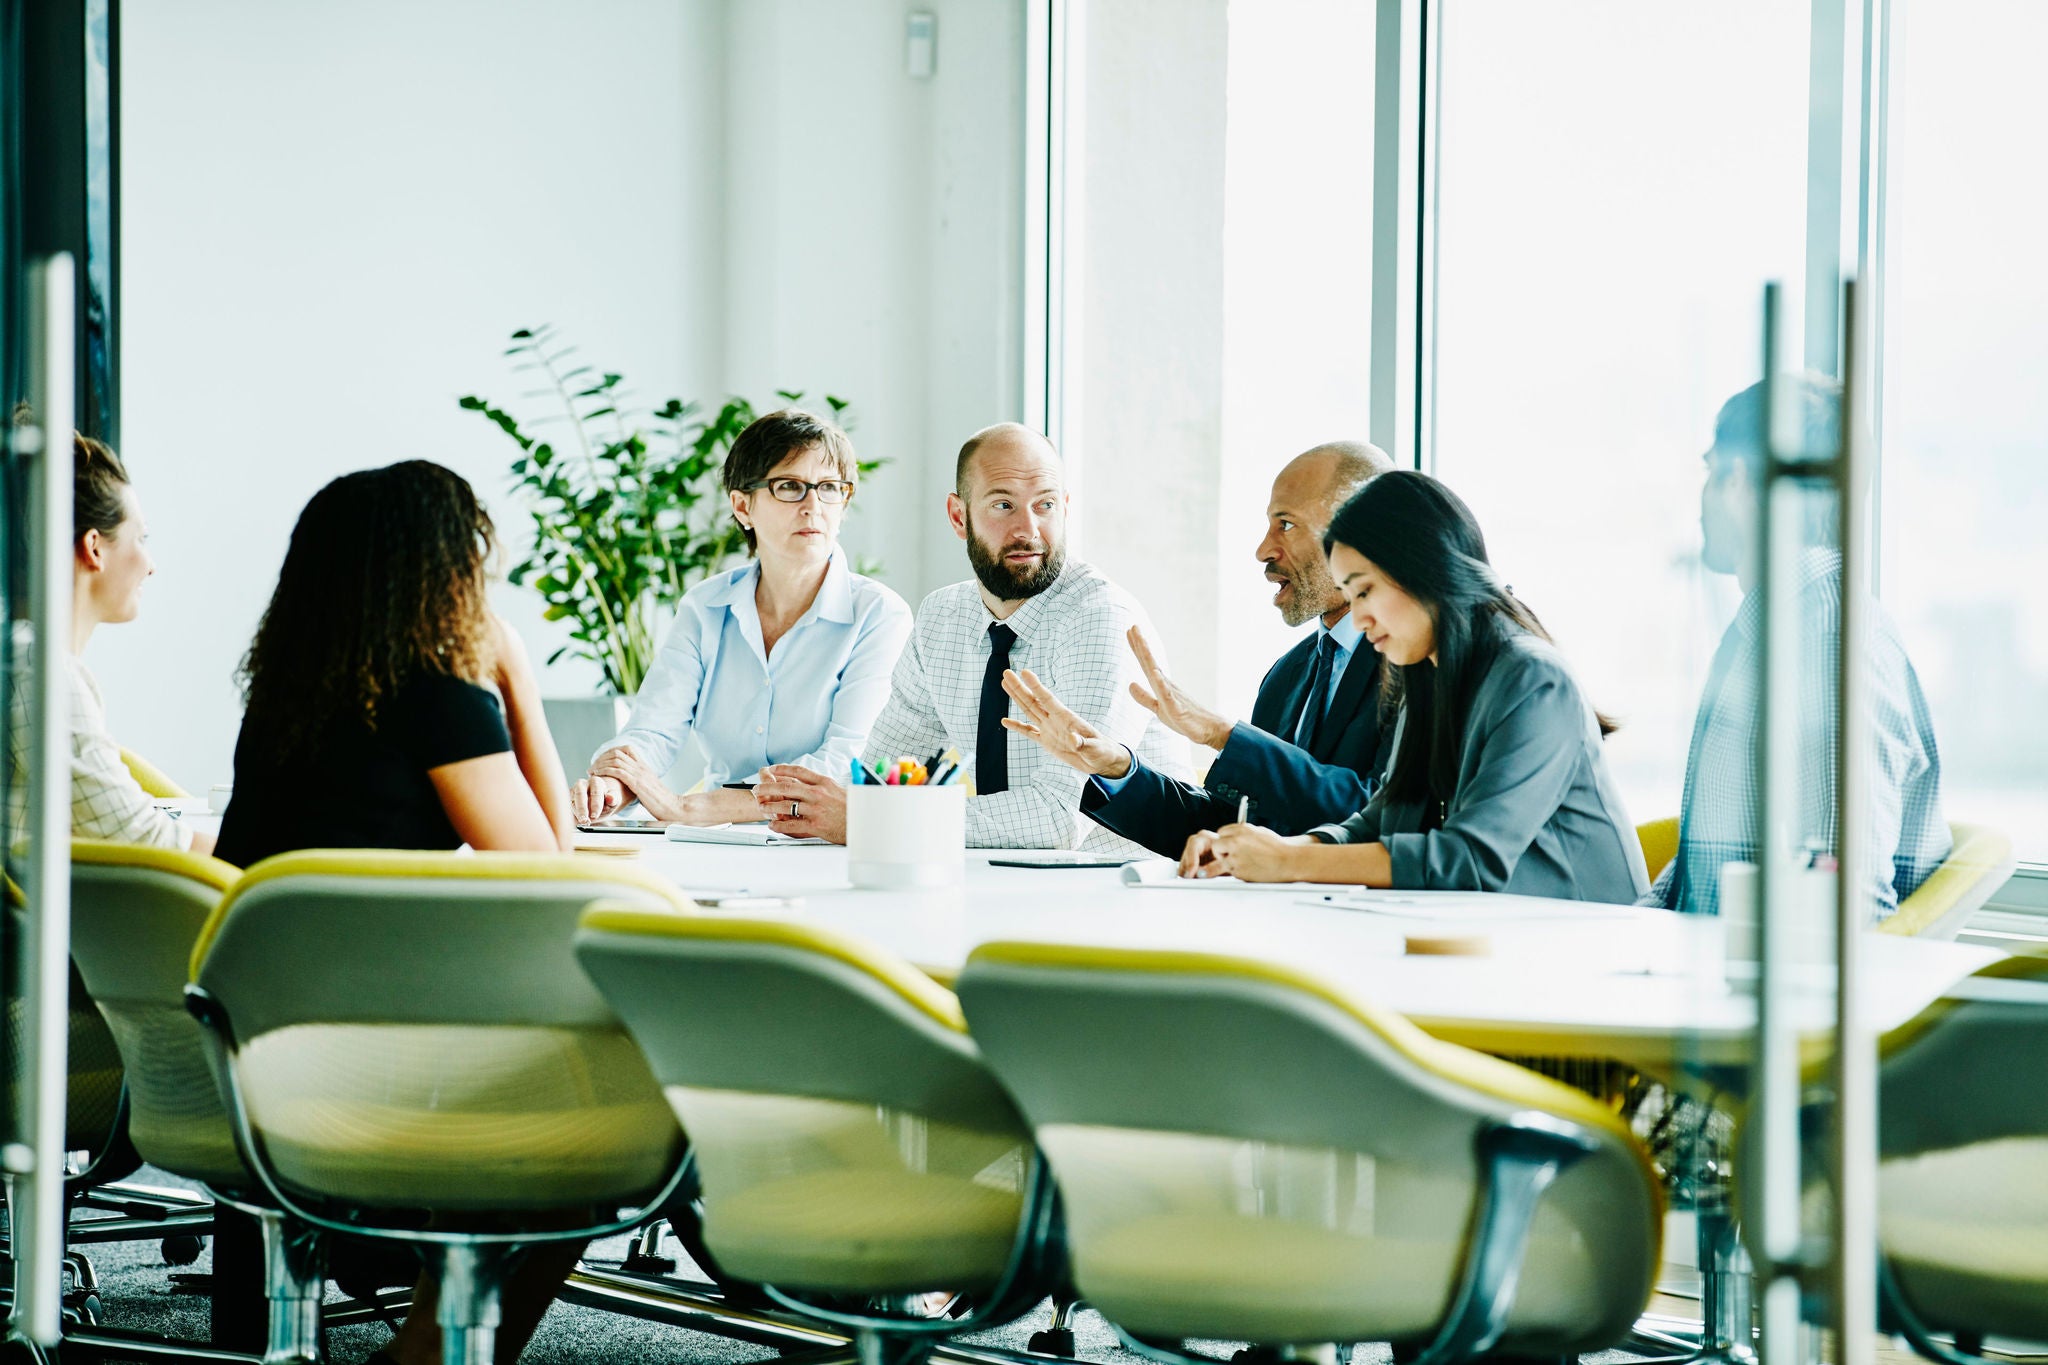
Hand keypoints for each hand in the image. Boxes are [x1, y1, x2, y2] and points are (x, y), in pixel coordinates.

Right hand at [571, 775, 628, 823]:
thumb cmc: (606, 800)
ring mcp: (573, 791)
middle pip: (580, 795)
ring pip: (572, 802)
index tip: (595, 815)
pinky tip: (577, 821)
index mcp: (595, 781)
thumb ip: (614, 798)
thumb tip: (611, 798)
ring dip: (576, 813)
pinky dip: (571, 815)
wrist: (598, 802)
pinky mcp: (567, 799)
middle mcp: (582, 784)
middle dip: (582, 809)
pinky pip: (567, 807)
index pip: (595, 793)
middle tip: (584, 820)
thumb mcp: (614, 799)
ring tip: (582, 822)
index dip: (595, 805)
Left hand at [588, 745, 684, 820]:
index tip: (602, 761)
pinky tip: (598, 776)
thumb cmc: (661, 802)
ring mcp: (640, 774)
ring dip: (600, 764)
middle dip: (602, 758)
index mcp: (645, 766)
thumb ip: (641, 782)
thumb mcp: (650, 787)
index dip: (611, 752)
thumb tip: (631, 784)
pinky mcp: (637, 783)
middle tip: (593, 767)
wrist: (673, 807)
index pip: (627, 748)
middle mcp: (642, 767)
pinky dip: (605, 771)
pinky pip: (618, 771)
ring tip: (592, 772)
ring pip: (615, 760)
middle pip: (618, 752)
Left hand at [754, 764, 848, 842]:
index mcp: (824, 782)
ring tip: (762, 808)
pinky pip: (791, 824)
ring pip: (785, 805)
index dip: (782, 769)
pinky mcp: (815, 825)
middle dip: (767, 788)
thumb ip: (823, 786)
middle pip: (785, 787)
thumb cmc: (853, 807)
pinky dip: (778, 825)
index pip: (798, 772)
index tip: (771, 769)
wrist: (864, 822)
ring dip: (769, 806)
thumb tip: (808, 784)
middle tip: (757, 789)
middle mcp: (818, 794)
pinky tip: (773, 824)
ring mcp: (815, 809)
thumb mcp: (839, 790)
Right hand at [1001, 668, 1132, 777]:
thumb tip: (1073, 739)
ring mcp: (1049, 729)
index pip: (1047, 699)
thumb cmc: (1102, 751)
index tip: (1024, 672)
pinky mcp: (1047, 742)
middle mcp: (1055, 720)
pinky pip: (1029, 732)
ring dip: (1017, 698)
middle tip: (1006, 672)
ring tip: (1005, 684)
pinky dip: (1017, 727)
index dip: (1036, 685)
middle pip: (1033, 701)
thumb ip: (1083, 743)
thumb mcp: (1094, 748)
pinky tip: (1005, 721)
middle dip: (1019, 687)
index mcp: (1066, 718)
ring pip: (1029, 710)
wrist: (1101, 761)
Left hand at [1127, 626, 1231, 749]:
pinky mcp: (1177, 708)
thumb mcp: (1158, 708)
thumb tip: (1130, 684)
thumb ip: (1144, 697)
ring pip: (1157, 673)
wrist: (1208, 730)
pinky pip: (1167, 695)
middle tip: (1133, 626)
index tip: (1129, 631)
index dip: (1137, 648)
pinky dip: (1160, 684)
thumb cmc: (1185, 719)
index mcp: (1161, 685)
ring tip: (1142, 641)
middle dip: (1141, 644)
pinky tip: (1154, 673)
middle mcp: (1167, 685)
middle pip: (1150, 662)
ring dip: (1149, 657)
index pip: (1146, 663)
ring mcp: (1172, 695)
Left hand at [1178, 823, 1311, 881]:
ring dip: (1214, 865)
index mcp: (1242, 829)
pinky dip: (1231, 873)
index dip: (1224, 840)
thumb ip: (1245, 834)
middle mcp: (1236, 840)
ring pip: (1217, 858)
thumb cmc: (1277, 848)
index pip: (1222, 832)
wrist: (1288, 861)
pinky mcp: (1237, 869)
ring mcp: (1236, 855)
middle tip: (1225, 858)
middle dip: (1219, 852)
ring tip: (1205, 872)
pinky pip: (1227, 871)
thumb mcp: (1260, 833)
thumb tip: (1235, 835)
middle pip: (1216, 844)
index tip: (1226, 846)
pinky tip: (1238, 874)